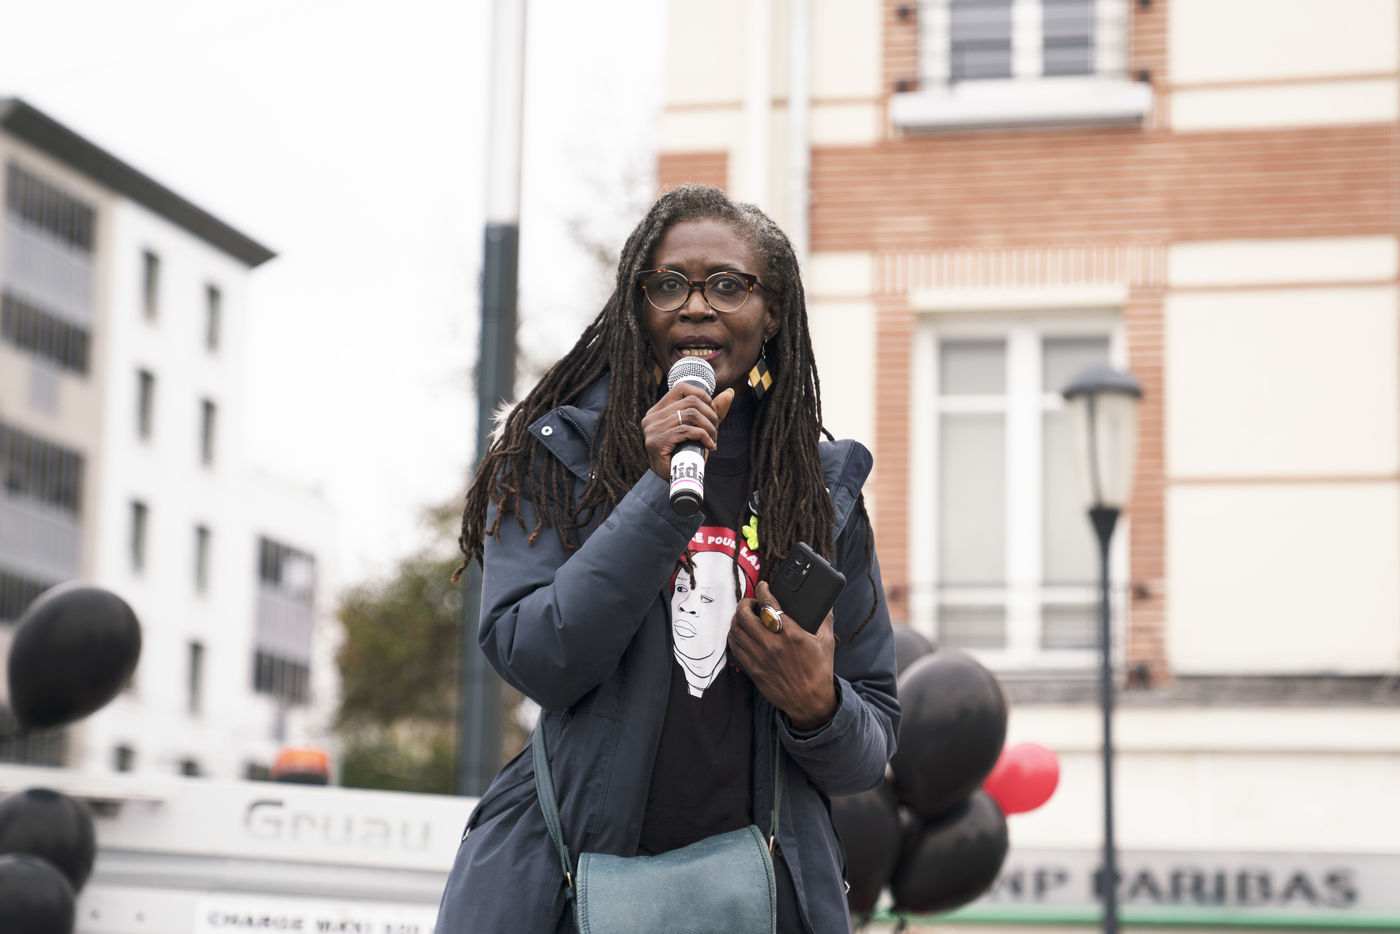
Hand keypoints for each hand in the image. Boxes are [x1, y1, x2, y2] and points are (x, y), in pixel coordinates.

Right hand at [642, 385, 734, 480]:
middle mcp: (652, 417)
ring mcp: (652, 429)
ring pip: (690, 415)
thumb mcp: (700, 428)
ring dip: (709, 428)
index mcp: (658, 411)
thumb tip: (730, 392)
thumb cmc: (685, 453)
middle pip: (690, 402)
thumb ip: (712, 411)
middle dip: (710, 415)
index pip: (681, 388)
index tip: (713, 411)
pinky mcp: (656, 442)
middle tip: (716, 430)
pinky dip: (703, 436)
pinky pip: (686, 431)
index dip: (702, 396)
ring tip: (713, 440)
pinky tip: (709, 445)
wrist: (674, 481)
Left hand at [729, 581, 837, 730]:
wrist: (810, 702)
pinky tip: (741, 633)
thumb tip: (825, 602)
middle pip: (745, 615)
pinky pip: (735, 647)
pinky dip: (735, 635)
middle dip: (745, 603)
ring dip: (737, 618)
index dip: (763, 590)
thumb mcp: (826, 641)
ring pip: (736, 630)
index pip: (769, 604)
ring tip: (745, 616)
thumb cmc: (818, 671)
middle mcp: (773, 645)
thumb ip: (824, 618)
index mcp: (792, 635)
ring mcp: (760, 658)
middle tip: (752, 603)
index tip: (763, 586)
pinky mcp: (753, 670)